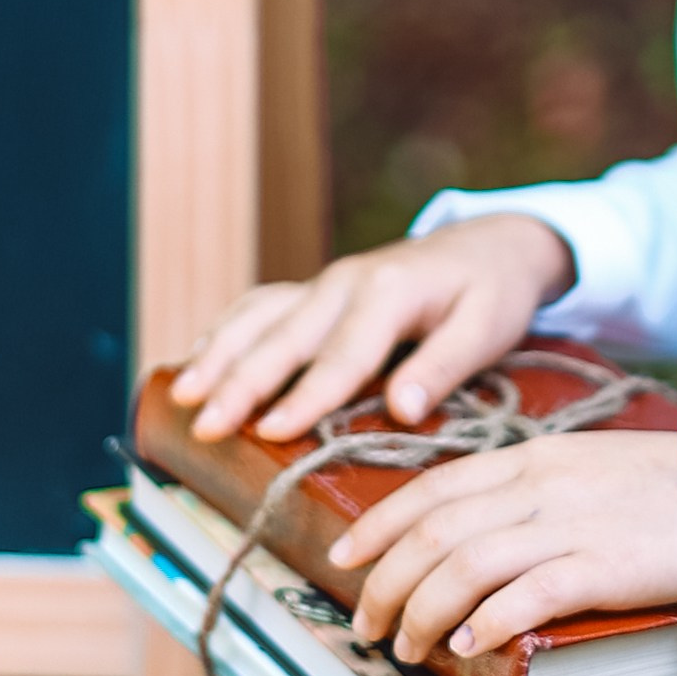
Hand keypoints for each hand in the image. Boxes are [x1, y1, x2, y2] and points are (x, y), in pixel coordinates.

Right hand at [168, 216, 576, 442]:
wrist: (491, 243)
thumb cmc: (493, 291)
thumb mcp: (489, 328)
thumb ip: (445, 366)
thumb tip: (401, 409)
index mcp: (388, 292)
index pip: (341, 356)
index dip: (305, 397)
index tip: (271, 432)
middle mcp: (345, 283)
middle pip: (284, 337)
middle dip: (240, 382)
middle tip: (206, 424)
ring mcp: (325, 285)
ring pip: (259, 317)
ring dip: (218, 354)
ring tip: (182, 395)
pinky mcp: (317, 292)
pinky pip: (261, 307)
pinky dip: (226, 332)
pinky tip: (197, 360)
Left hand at [328, 429, 676, 662]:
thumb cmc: (665, 491)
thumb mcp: (583, 470)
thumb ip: (527, 491)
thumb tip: (469, 531)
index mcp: (530, 458)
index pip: (431, 487)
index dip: (377, 524)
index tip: (343, 558)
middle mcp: (538, 487)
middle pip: (433, 533)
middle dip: (384, 583)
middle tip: (364, 624)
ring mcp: (568, 527)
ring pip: (463, 567)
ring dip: (421, 612)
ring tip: (405, 647)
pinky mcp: (601, 569)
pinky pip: (523, 597)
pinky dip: (484, 624)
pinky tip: (466, 647)